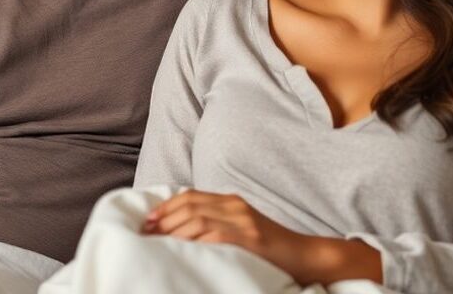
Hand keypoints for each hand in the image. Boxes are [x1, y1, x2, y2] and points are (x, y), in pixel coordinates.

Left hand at [141, 189, 381, 285]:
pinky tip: (181, 250)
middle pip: (190, 204)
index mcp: (231, 202)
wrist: (307, 257)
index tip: (147, 221)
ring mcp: (243, 220)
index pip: (190, 196)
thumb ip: (216, 227)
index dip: (166, 207)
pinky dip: (195, 241)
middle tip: (145, 234)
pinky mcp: (251, 238)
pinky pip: (216, 235)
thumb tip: (181, 236)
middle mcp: (234, 206)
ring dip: (173, 230)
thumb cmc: (270, 251)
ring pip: (198, 217)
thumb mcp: (241, 231)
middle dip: (164, 218)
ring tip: (156, 242)